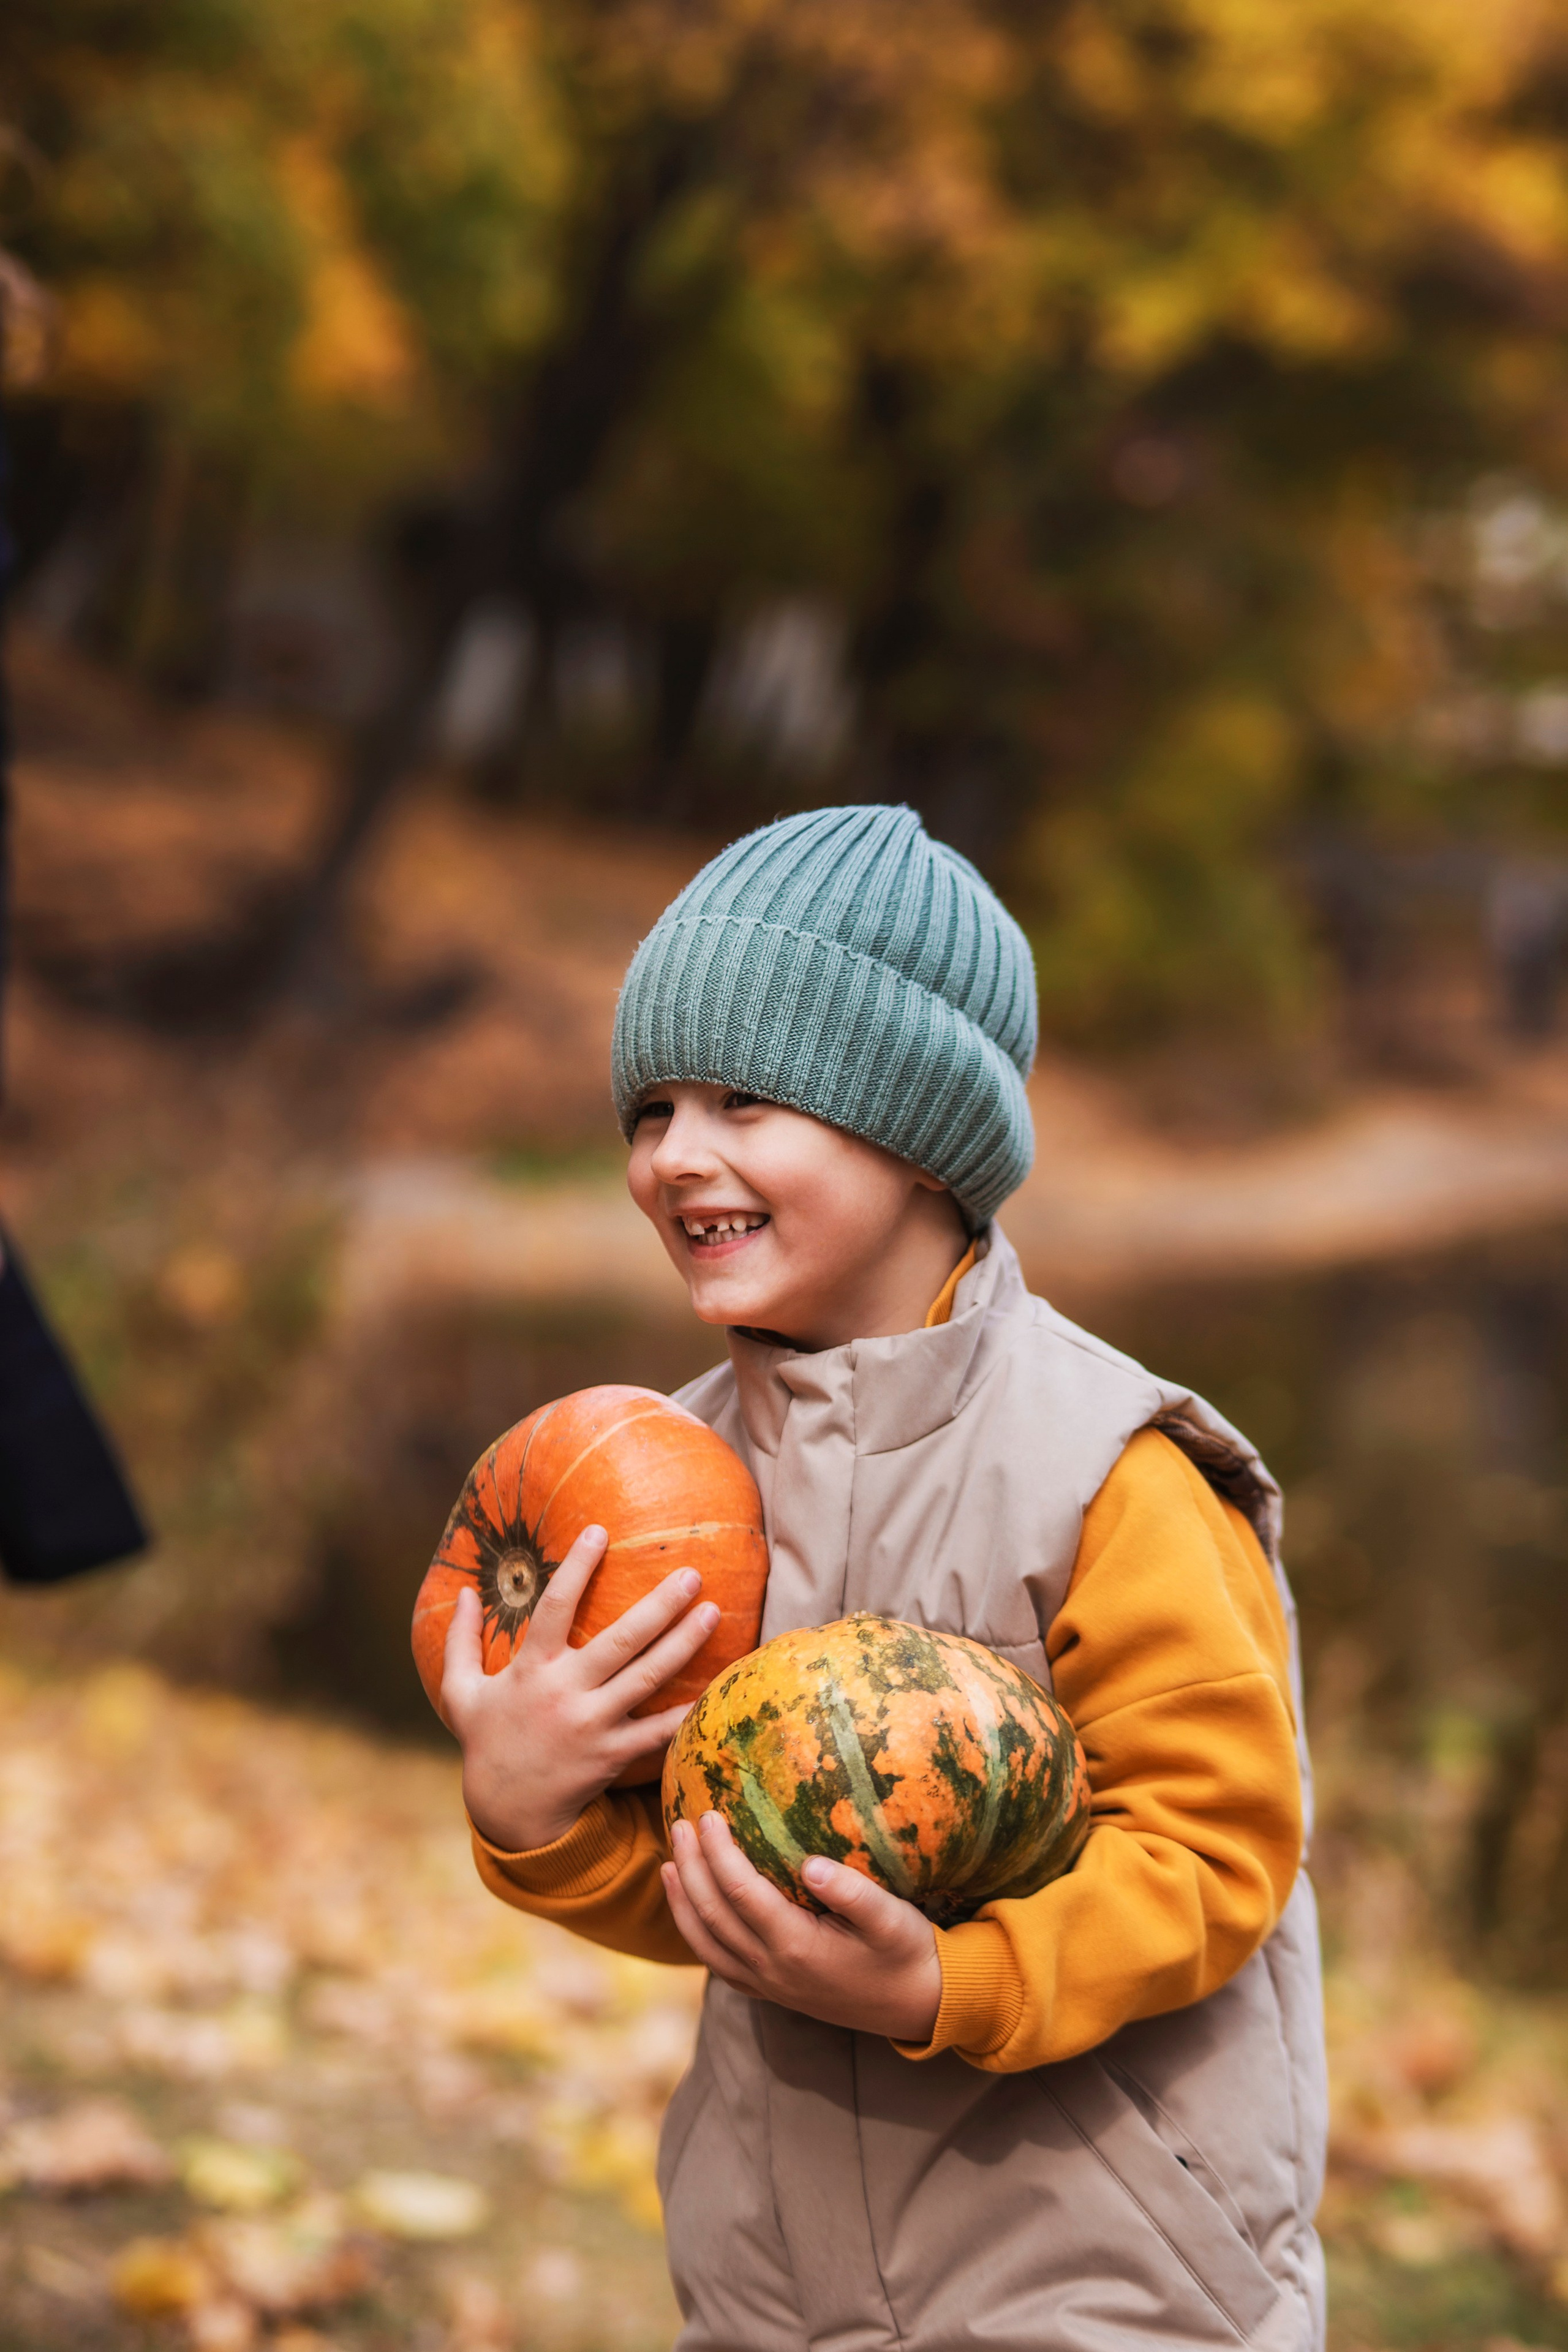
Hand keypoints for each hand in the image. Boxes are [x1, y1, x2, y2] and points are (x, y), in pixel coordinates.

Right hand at [442, 1523, 718, 1852]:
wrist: (507, 1809)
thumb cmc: (486, 1741)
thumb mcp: (460, 1692)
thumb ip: (458, 1641)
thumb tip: (461, 1592)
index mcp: (530, 1670)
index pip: (554, 1607)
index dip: (576, 1568)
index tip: (599, 1531)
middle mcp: (565, 1693)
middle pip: (621, 1641)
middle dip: (660, 1605)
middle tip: (693, 1573)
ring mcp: (592, 1725)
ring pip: (646, 1678)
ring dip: (684, 1644)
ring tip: (714, 1611)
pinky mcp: (612, 1755)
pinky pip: (656, 1732)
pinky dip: (685, 1712)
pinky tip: (714, 1687)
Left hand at [661, 1811, 942, 2041]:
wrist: (919, 2006)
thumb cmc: (907, 1953)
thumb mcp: (893, 1920)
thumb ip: (854, 1894)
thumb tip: (812, 1865)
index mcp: (798, 1947)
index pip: (741, 1893)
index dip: (719, 1853)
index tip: (708, 1815)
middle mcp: (773, 1970)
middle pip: (713, 1915)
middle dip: (692, 1867)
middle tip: (680, 1824)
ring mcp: (769, 1985)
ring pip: (707, 1944)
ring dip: (683, 1902)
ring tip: (669, 1864)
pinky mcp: (772, 1991)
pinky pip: (720, 1964)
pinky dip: (697, 1935)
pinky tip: (692, 1910)